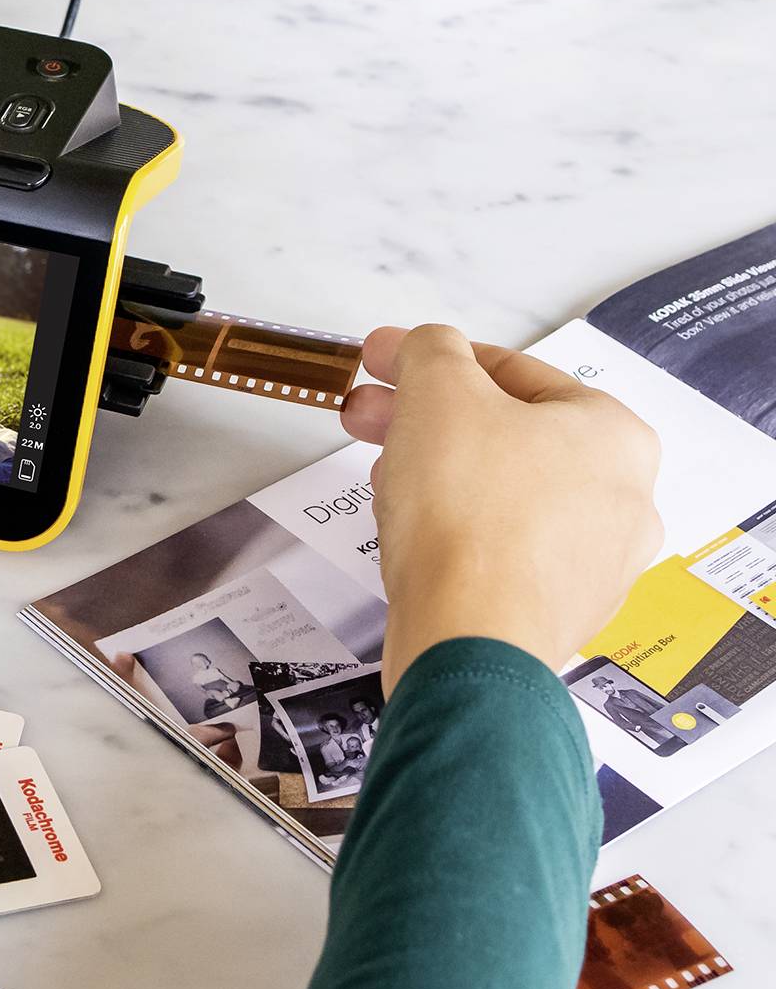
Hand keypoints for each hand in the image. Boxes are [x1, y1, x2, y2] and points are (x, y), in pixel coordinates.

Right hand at [340, 325, 661, 691]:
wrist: (469, 640)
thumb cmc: (468, 514)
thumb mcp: (437, 392)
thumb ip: (431, 350)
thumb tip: (428, 348)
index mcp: (613, 434)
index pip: (511, 371)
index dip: (430, 359)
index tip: (380, 359)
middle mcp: (622, 499)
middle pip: (502, 435)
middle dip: (423, 420)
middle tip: (367, 414)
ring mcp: (593, 562)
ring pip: (497, 492)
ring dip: (433, 473)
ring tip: (382, 476)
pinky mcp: (554, 609)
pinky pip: (496, 549)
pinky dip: (452, 530)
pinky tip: (410, 531)